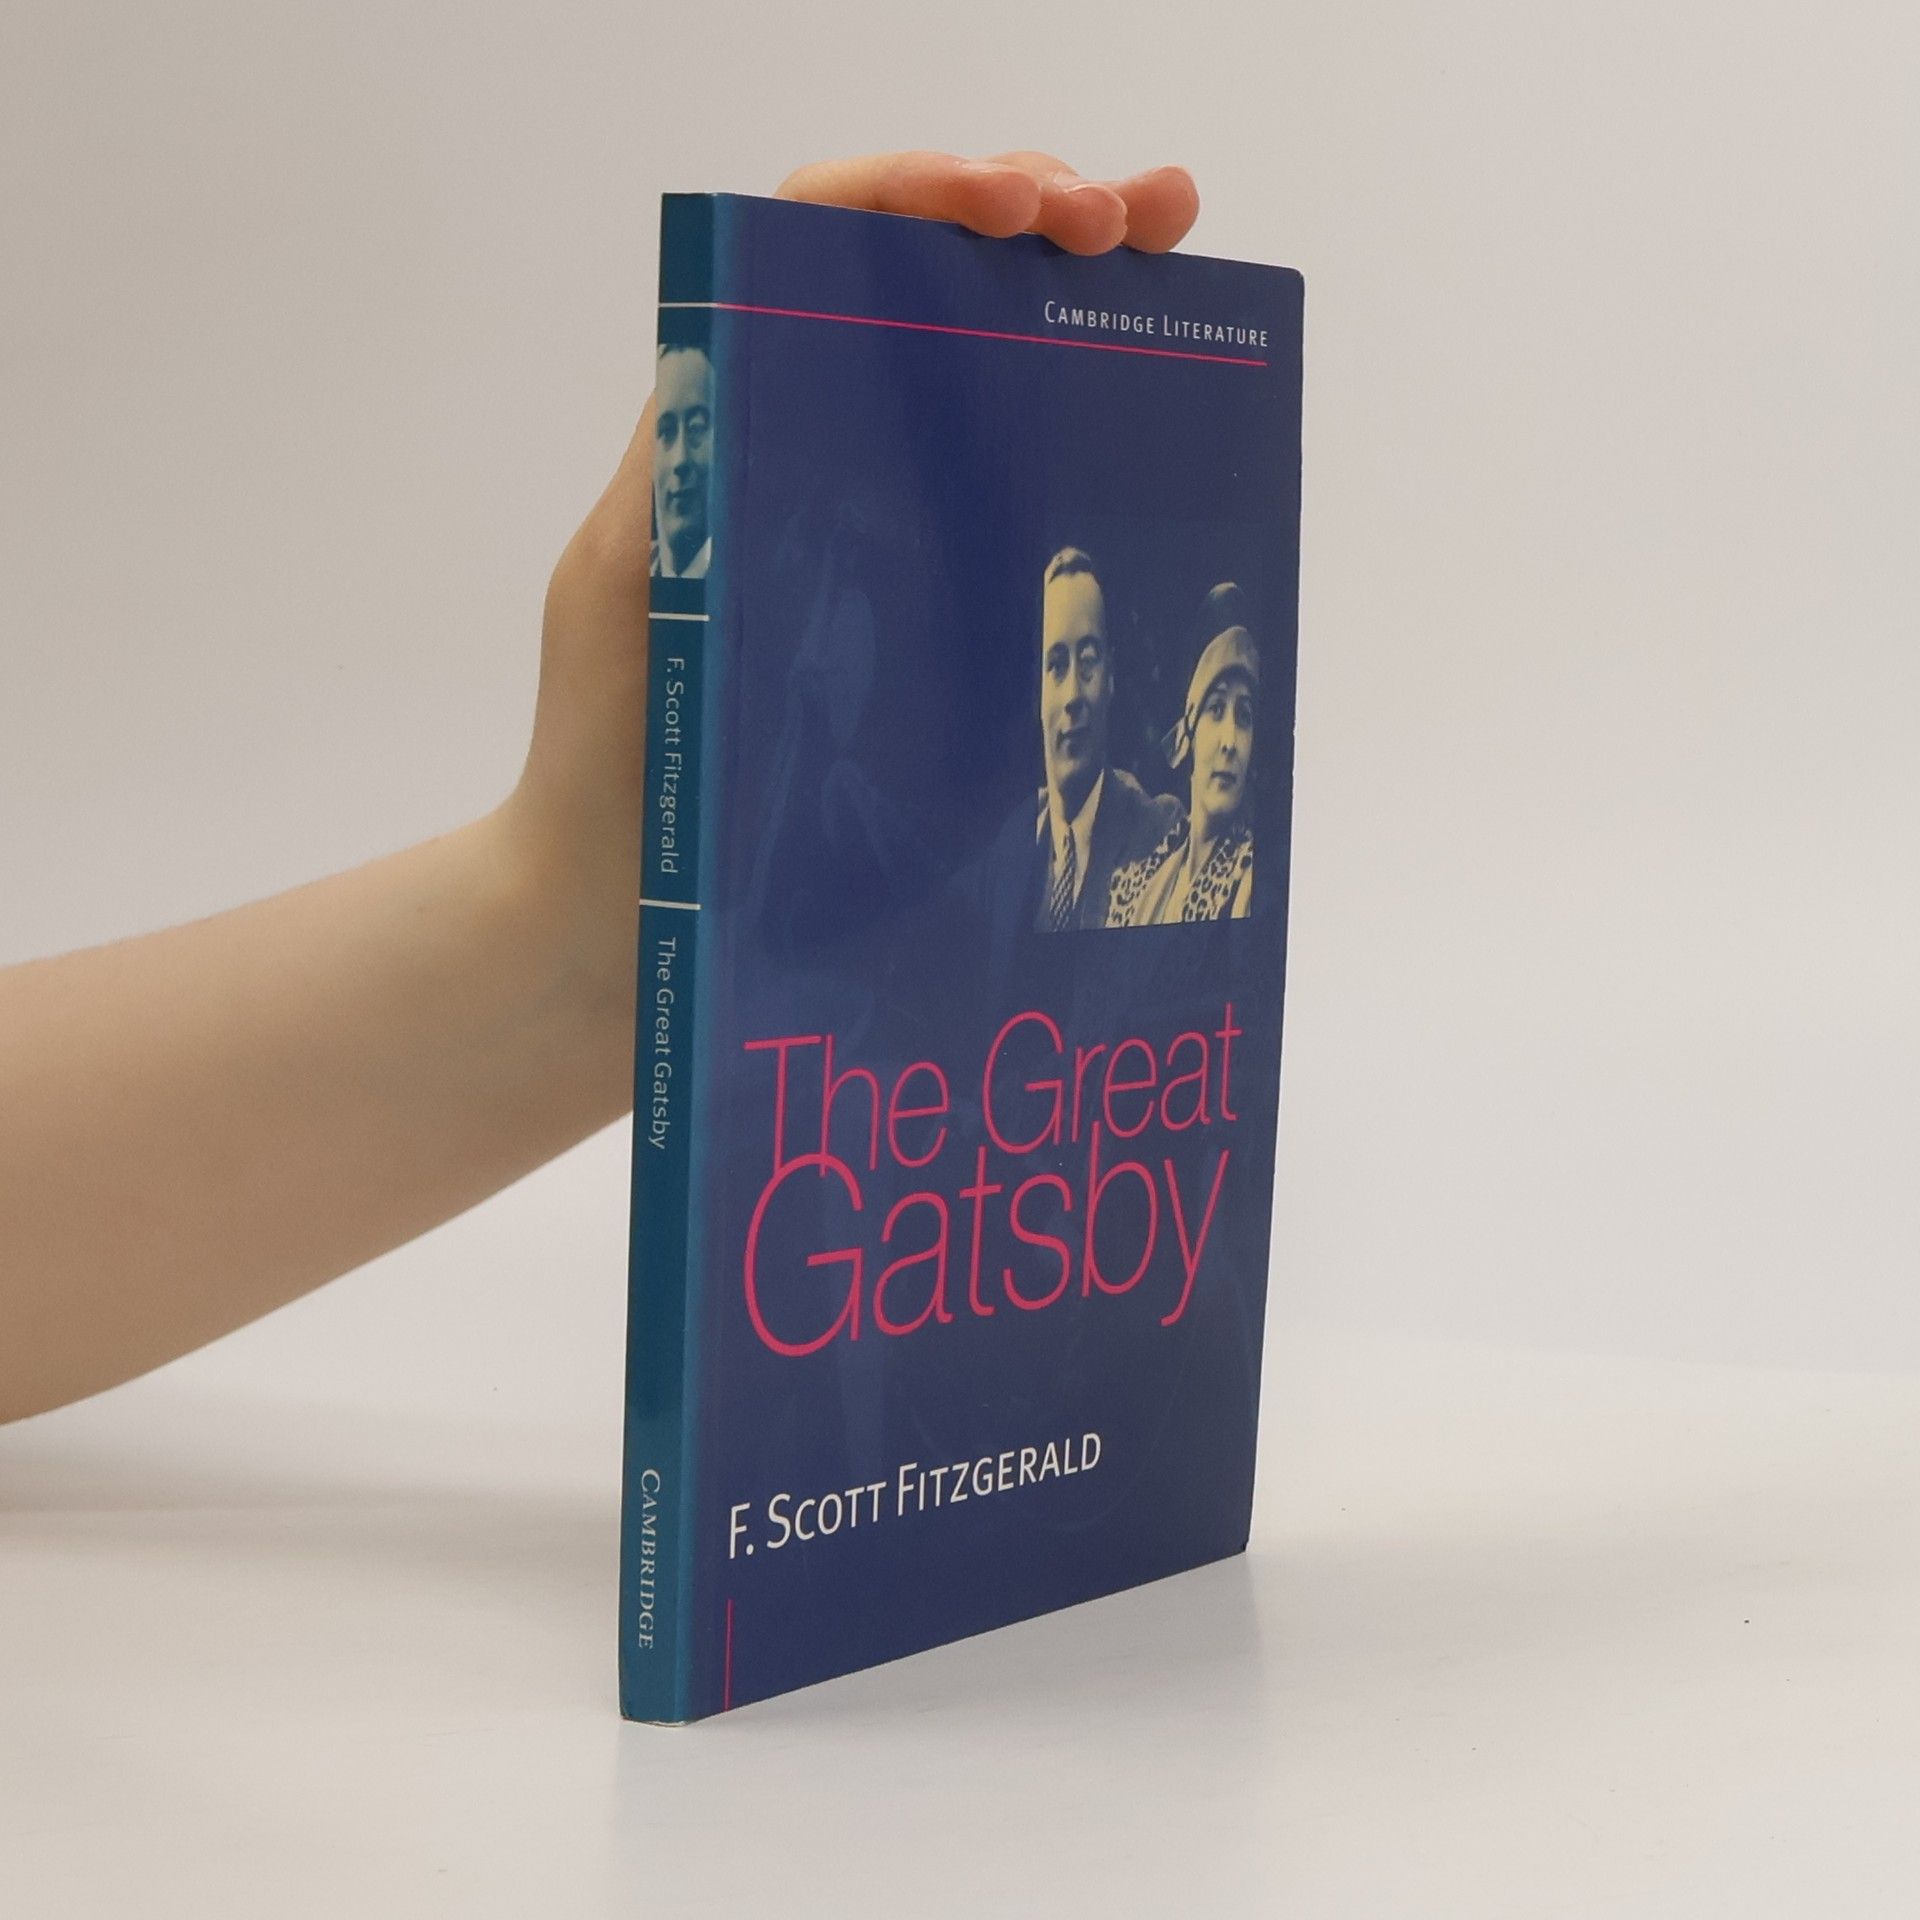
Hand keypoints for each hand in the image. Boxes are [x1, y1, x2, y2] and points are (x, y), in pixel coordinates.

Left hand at [504, 152, 1200, 1028]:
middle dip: (1031, 214)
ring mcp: (870, 536)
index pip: (820, 240)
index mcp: (731, 426)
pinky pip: (1000, 503)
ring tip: (1169, 249)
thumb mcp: (633, 594)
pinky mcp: (915, 621)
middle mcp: (805, 456)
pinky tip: (1158, 412)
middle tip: (1138, 219)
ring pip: (973, 373)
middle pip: (920, 281)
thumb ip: (688, 478)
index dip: (921, 191)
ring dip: (1071, 295)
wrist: (623, 914)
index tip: (1019, 207)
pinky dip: (1077, 434)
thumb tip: (750, 348)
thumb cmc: (613, 764)